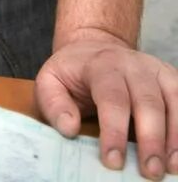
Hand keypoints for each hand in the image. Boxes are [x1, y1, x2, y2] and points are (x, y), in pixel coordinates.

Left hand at [35, 31, 177, 179]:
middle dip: (151, 140)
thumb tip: (69, 128)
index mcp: (101, 65)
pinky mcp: (171, 79)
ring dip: (175, 137)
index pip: (111, 99)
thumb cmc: (72, 72)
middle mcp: (134, 65)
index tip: (113, 161)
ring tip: (171, 167)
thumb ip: (53, 104)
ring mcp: (156, 70)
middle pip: (148, 102)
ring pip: (175, 102)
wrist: (94, 47)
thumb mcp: (50, 81)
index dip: (114, 131)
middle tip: (149, 172)